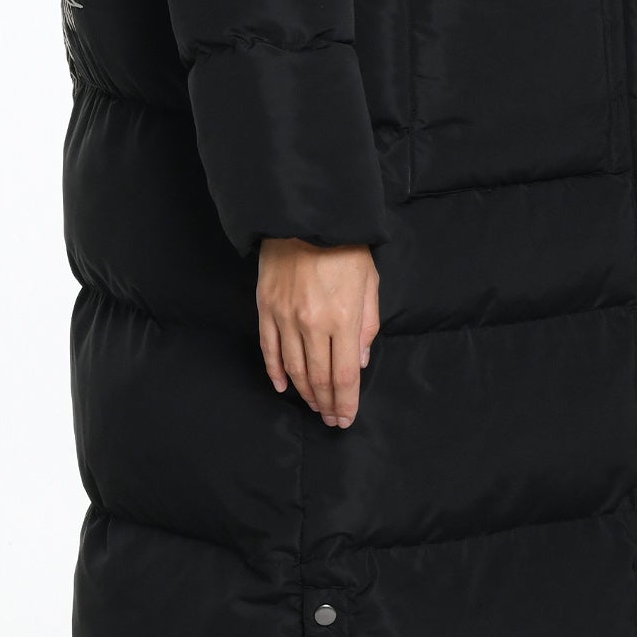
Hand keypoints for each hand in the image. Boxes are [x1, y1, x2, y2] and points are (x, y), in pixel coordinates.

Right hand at [256, 238, 379, 426]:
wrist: (306, 217)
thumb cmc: (345, 248)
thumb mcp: (370, 283)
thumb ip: (367, 326)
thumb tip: (359, 362)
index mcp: (344, 319)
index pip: (345, 376)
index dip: (345, 403)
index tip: (344, 419)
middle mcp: (313, 325)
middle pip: (318, 378)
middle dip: (326, 403)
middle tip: (330, 418)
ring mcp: (286, 318)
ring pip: (293, 369)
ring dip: (304, 393)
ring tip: (313, 405)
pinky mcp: (266, 309)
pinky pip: (269, 349)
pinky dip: (275, 372)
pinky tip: (283, 386)